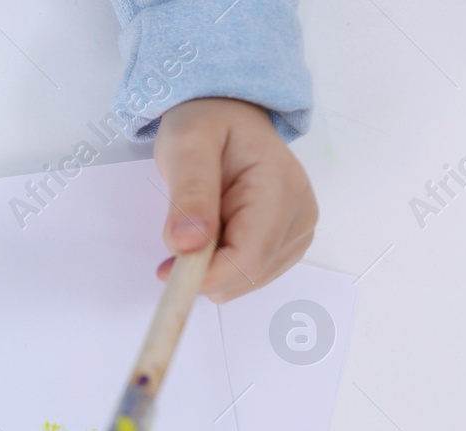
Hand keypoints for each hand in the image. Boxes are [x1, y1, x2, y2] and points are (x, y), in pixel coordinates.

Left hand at [154, 97, 317, 302]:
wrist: (227, 113)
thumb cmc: (206, 124)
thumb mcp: (186, 147)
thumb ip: (188, 195)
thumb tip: (187, 245)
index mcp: (281, 188)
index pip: (247, 259)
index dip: (204, 277)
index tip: (165, 270)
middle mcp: (300, 214)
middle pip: (247, 275)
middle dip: (204, 270)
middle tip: (179, 234)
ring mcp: (298, 230)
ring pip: (246, 281)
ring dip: (212, 267)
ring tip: (202, 222)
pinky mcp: (288, 242)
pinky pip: (248, 275)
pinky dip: (222, 265)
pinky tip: (215, 233)